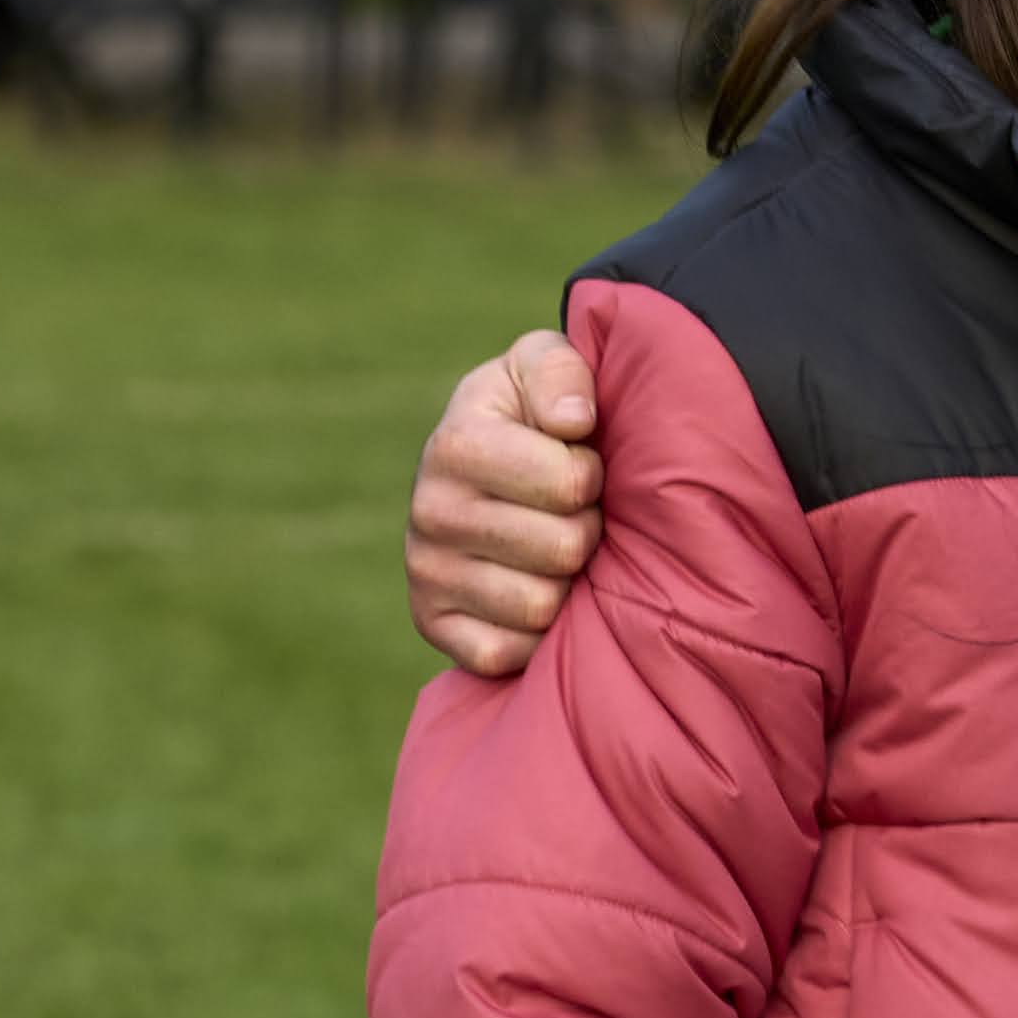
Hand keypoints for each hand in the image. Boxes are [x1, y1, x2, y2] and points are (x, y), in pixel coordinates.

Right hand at [403, 330, 606, 674]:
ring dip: (567, 582)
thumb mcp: (545, 363)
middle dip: (587, 530)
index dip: (592, 475)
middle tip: (573, 513)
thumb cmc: (536, 411)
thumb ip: (561, 372)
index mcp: (456, 443)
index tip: (578, 462)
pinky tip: (534, 589)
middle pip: (563, 550)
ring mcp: (425, 571)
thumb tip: (573, 423)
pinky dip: (535, 634)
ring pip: (540, 607)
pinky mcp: (431, 623)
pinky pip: (505, 654)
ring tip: (554, 548)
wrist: (496, 465)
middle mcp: (428, 509)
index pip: (570, 485)